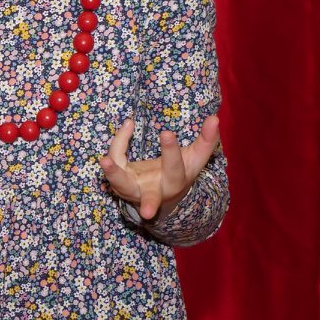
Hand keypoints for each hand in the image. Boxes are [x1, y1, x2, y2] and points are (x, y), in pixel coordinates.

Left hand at [101, 114, 221, 220]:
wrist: (164, 193)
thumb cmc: (181, 170)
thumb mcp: (196, 158)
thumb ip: (207, 140)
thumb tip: (215, 118)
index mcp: (176, 183)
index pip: (174, 168)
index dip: (171, 152)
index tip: (166, 133)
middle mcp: (155, 190)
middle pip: (150, 195)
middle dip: (146, 195)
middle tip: (143, 201)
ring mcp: (135, 190)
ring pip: (122, 187)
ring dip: (113, 175)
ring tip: (104, 161)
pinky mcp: (121, 182)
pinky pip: (115, 161)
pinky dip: (118, 143)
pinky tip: (129, 125)